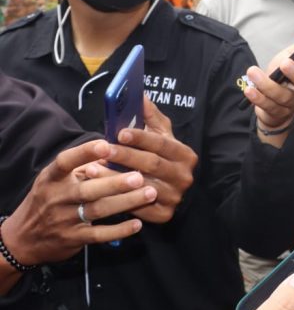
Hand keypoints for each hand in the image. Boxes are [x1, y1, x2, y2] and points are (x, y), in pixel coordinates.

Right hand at [2, 140, 153, 265]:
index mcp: (52, 178)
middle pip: (88, 190)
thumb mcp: (54, 180)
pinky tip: (137, 224)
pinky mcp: (74, 238)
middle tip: (139, 176)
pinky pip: (99, 235)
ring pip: (99, 210)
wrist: (23, 239)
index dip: (84, 153)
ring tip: (150, 193)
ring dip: (126, 202)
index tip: (105, 145)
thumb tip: (112, 147)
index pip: (65, 162)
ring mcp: (65, 220)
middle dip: (115, 183)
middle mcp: (57, 198)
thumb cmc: (47, 200)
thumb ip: (79, 166)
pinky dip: (119, 230)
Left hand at [102, 97, 197, 222]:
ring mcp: (175, 196)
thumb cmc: (161, 159)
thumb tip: (140, 95)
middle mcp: (184, 176)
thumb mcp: (161, 137)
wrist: (169, 192)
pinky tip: (100, 190)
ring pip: (141, 186)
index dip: (142, 138)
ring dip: (114, 177)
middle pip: (152, 164)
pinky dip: (118, 198)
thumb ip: (151, 117)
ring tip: (92, 168)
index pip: (163, 144)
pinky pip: (138, 207)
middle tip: (102, 149)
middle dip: (125, 156)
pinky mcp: (164, 214)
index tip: (120, 132)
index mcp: (185, 155)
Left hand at [243, 29, 293, 134]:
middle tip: (285, 63)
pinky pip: (269, 107)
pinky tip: (249, 90)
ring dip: (268, 85)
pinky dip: (258, 98)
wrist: (271, 102)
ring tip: (252, 72)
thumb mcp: (290, 57)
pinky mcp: (278, 113)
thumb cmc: (283, 76)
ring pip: (284, 96)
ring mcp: (292, 103)